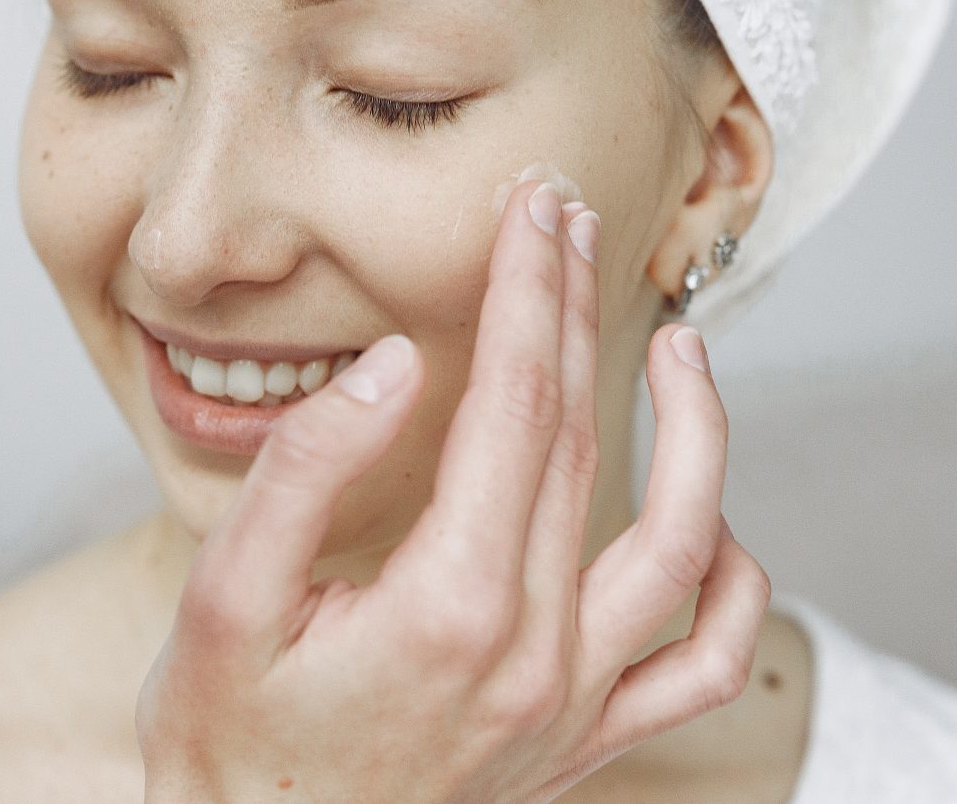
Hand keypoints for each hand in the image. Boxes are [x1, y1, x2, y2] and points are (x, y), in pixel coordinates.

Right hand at [137, 180, 768, 802]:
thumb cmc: (227, 744)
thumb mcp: (224, 600)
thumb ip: (305, 473)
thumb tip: (388, 365)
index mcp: (449, 604)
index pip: (513, 404)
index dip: (526, 292)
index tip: (531, 211)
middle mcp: (536, 653)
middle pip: (583, 442)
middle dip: (579, 315)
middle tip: (570, 224)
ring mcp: (572, 704)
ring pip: (685, 546)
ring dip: (697, 432)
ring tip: (685, 349)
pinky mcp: (581, 744)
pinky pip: (699, 667)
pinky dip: (732, 590)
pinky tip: (718, 529)